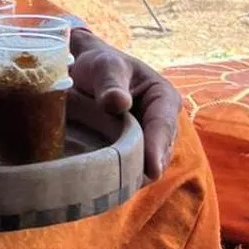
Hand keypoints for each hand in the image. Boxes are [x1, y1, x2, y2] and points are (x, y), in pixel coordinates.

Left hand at [68, 31, 181, 179]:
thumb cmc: (98, 64)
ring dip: (131, 173)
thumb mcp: (104, 66)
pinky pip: (132, 169)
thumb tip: (118, 104)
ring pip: (146, 165)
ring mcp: (149, 140)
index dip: (156, 148)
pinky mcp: (134, 152)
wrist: (84, 71)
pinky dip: (121, 175)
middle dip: (143, 167)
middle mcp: (163, 123)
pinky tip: (105, 181)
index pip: (163, 126)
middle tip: (122, 183)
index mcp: (164, 97)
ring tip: (111, 184)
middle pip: (159, 152)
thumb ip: (110, 83)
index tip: (151, 170)